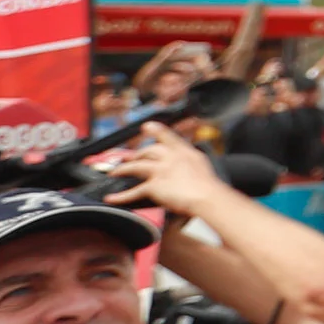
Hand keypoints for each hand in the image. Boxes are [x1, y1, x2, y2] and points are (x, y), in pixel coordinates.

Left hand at [101, 127, 240, 217]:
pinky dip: (121, 196)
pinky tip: (112, 198)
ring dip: (122, 169)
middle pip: (148, 151)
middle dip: (137, 154)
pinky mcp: (153, 185)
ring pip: (135, 167)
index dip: (156, 130)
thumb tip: (190, 164)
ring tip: (114, 172)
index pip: (168, 137)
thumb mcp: (204, 166)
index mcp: (185, 152)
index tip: (147, 126)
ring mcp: (160, 170)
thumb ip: (192, 162)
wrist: (207, 197)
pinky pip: (133, 191)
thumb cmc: (210, 187)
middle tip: (129, 157)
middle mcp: (171, 158)